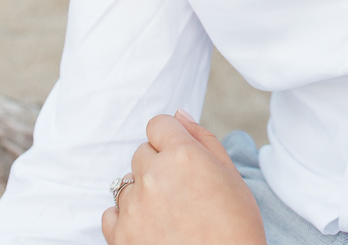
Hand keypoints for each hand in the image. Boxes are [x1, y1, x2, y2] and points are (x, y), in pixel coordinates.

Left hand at [102, 110, 265, 244]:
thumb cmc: (236, 228)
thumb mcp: (231, 176)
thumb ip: (203, 139)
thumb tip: (179, 114)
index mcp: (183, 155)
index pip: (159, 124)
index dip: (171, 139)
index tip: (182, 158)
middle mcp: (153, 176)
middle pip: (142, 153)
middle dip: (158, 165)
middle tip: (182, 192)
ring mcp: (133, 207)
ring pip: (127, 183)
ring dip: (143, 192)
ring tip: (169, 215)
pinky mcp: (119, 235)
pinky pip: (111, 214)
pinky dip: (127, 218)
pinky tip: (151, 229)